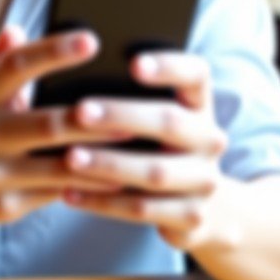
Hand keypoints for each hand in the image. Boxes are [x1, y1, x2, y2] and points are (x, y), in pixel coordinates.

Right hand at [0, 24, 127, 224]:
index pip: (16, 66)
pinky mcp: (6, 205)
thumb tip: (17, 31)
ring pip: (57, 166)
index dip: (55, 52)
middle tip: (129, 103)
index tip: (91, 41)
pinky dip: (90, 185)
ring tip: (134, 138)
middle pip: (45, 124)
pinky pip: (58, 193)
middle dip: (92, 116)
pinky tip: (118, 174)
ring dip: (99, 153)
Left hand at [60, 51, 235, 252]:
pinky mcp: (191, 217)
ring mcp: (205, 180)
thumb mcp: (154, 114)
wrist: (203, 204)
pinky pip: (142, 209)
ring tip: (69, 157)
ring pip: (154, 173)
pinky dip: (103, 202)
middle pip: (169, 122)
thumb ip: (127, 94)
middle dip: (121, 116)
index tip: (133, 62)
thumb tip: (74, 72)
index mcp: (200, 103)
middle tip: (80, 111)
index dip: (168, 66)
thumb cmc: (157, 142)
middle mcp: (209, 139)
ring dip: (108, 165)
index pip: (195, 74)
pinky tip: (70, 192)